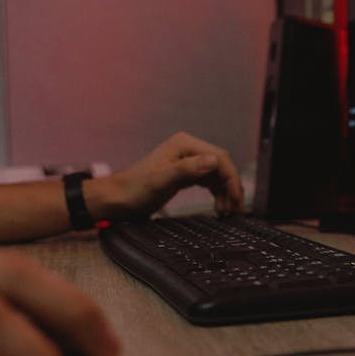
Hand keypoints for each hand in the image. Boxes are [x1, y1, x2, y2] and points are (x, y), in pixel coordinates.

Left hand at [91, 132, 244, 220]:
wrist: (117, 199)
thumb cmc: (134, 190)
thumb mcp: (161, 181)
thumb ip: (187, 170)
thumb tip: (214, 161)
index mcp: (184, 145)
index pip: (219, 158)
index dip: (232, 178)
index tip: (236, 199)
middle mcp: (188, 148)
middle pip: (221, 165)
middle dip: (232, 186)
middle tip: (237, 209)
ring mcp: (186, 159)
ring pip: (217, 173)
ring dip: (225, 191)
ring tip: (228, 211)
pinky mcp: (184, 172)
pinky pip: (208, 179)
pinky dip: (217, 192)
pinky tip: (219, 205)